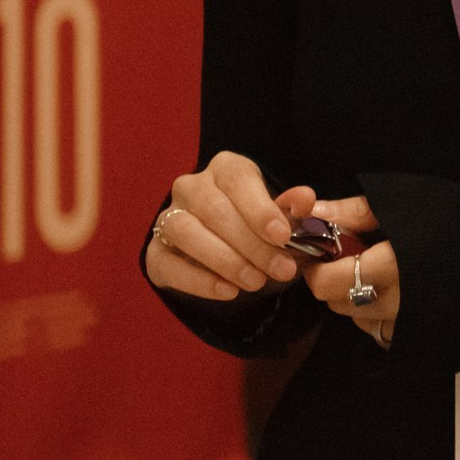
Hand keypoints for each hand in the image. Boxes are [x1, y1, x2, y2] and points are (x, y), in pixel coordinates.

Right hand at [144, 151, 312, 301]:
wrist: (230, 255)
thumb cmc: (259, 228)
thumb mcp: (281, 218)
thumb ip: (293, 208)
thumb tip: (305, 198)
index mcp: (225, 169)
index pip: (238, 180)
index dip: (260, 209)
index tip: (282, 236)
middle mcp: (191, 187)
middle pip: (215, 209)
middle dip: (251, 244)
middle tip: (281, 269)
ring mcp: (168, 217)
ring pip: (187, 232)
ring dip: (225, 260)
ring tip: (255, 281)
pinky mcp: (155, 252)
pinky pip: (169, 264)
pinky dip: (200, 280)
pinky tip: (228, 291)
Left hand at [302, 196, 397, 346]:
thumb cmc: (447, 223)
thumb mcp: (404, 205)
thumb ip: (356, 212)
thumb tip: (313, 211)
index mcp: (391, 266)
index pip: (326, 283)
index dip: (316, 268)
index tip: (320, 252)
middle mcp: (395, 302)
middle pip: (334, 301)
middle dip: (333, 280)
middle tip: (349, 258)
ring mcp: (402, 323)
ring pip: (353, 316)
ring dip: (352, 297)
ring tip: (373, 273)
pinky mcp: (409, 335)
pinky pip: (375, 329)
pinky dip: (373, 311)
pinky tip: (388, 290)